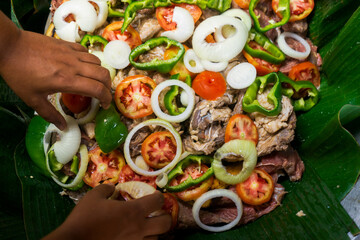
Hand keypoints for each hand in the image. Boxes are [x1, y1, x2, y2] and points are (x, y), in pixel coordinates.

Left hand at [0, 12, 111, 129]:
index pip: (98, 89)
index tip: (105, 105)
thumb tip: (63, 127)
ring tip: (94, 81)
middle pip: (103, 74)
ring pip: (97, 62)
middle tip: (102, 94)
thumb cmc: (18, 73)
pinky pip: (86, 52)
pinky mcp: (66, 44)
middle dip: (108, 86)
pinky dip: (90, 61)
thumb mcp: (32, 99)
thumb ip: (50, 114)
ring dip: (100, 73)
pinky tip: (82, 66)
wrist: (9, 47)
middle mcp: (74, 66)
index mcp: (67, 81)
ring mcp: (71, 53)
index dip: (106, 99)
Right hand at [43, 184, 170, 239]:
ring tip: (146, 227)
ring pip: (156, 239)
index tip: (156, 195)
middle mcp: (139, 228)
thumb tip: (112, 188)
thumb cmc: (84, 218)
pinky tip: (134, 237)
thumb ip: (105, 189)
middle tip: (158, 213)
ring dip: (154, 232)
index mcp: (133, 211)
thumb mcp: (93, 196)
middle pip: (166, 224)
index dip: (159, 196)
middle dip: (165, 217)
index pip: (158, 201)